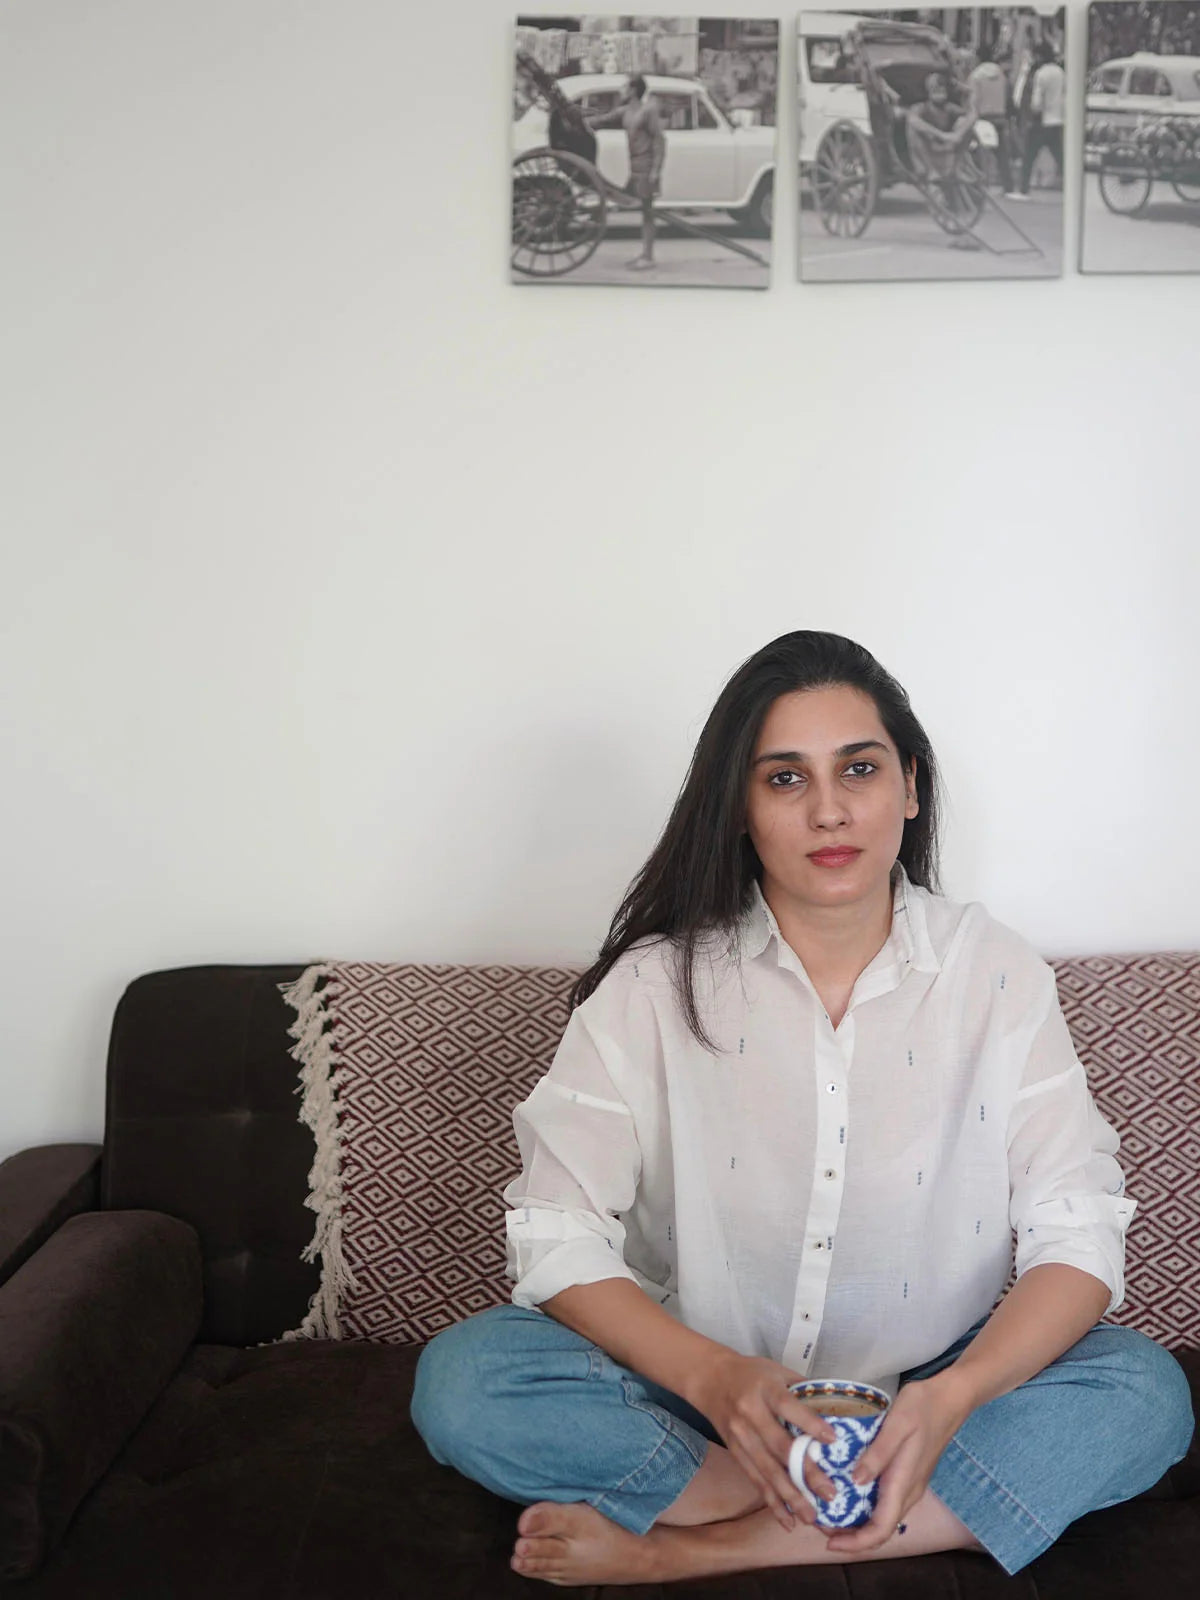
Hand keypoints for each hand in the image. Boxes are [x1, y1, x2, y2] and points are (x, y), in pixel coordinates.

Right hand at [693, 1352, 840, 1530]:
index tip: (833, 1439)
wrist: (710, 1378)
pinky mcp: (735, 1452)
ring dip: (791, 1496)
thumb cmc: (752, 1373)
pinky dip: (772, 1502)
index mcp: (765, 1389)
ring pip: (767, 1471)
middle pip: (780, 1446)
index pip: (788, 1406)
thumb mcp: (777, 1371)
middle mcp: (751, 1414)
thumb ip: (804, 1390)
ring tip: (812, 1516)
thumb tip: (839, 1411)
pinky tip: (788, 1521)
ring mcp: (741, 1436)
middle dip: (805, 1472)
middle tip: (830, 1493)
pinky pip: (756, 1480)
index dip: (810, 1423)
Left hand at [823, 1373, 970, 1555]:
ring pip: (883, 1517)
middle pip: (880, 1528)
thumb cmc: (922, 1406)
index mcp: (904, 1482)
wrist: (950, 1398)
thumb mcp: (897, 1424)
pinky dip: (866, 1506)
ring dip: (858, 1522)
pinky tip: (849, 1491)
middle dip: (851, 1536)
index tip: (830, 1543)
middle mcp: (909, 1491)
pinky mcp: (909, 1475)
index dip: (856, 1543)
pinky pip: (886, 1502)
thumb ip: (877, 1454)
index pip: (881, 1528)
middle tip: (821, 1526)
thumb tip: (856, 1481)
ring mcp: (911, 1484)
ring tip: (830, 1512)